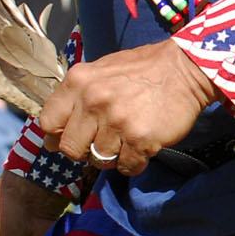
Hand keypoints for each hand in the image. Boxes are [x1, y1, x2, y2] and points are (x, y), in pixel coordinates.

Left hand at [36, 40, 218, 174]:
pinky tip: (142, 145)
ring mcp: (117, 121)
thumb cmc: (142, 70)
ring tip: (128, 138)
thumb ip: (76, 98)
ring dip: (113, 155)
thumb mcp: (101, 71)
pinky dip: (134, 162)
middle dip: (85, 150)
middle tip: (105, 140)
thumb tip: (52, 136)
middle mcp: (93, 101)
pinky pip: (126, 167)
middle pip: (70, 148)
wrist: (186, 68)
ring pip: (99, 160)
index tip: (74, 135)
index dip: (59, 134)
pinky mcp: (140, 138)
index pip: (48, 123)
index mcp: (78, 81)